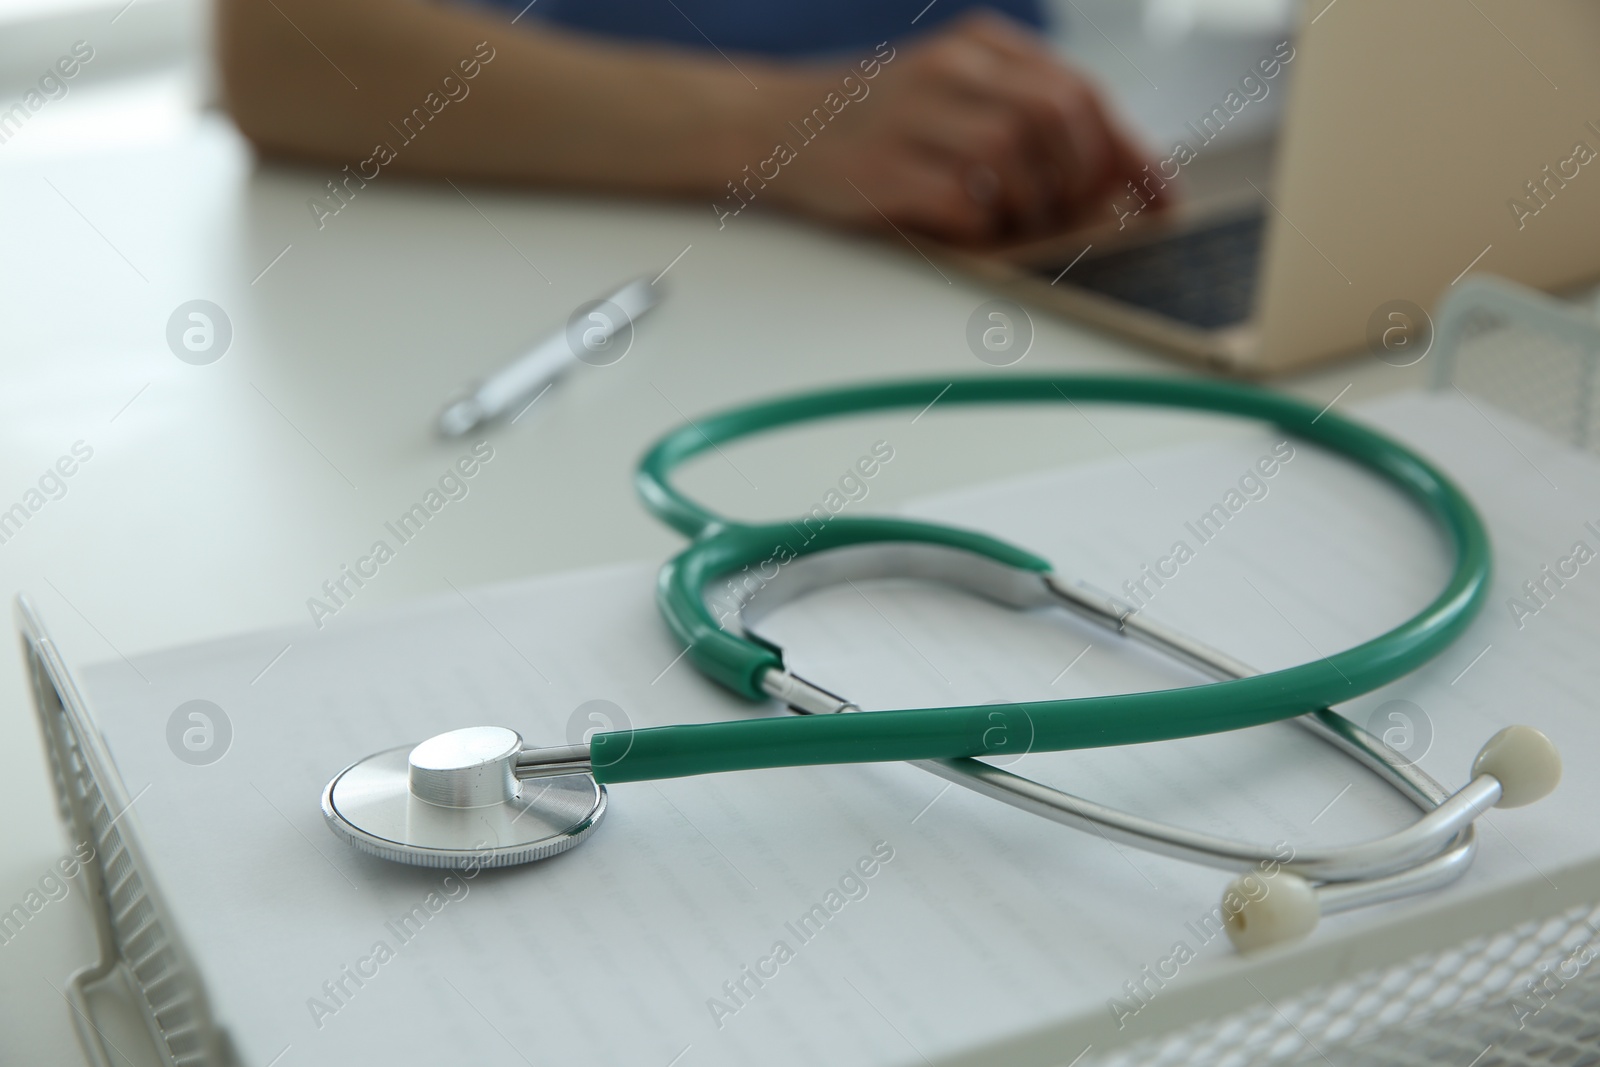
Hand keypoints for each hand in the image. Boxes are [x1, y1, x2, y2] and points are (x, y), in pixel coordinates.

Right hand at [759, 13, 1165, 244]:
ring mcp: (912, 116)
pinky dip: (982, 229)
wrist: (773, 126)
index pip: (1079, 92)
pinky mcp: (882, 169)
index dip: (1129, 151)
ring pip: (1012, 157)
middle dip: (1083, 179)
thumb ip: (1022, 118)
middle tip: (1075, 216)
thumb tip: (1110, 185)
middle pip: (1056, 117)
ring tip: (1015, 225)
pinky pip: (961, 203)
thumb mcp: (953, 95)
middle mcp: (949, 68)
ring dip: (1031, 207)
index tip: (1160, 198)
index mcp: (979, 46)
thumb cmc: (877, 125)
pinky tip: (971, 232)